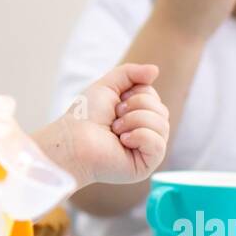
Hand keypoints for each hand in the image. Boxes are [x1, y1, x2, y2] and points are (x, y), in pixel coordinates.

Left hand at [50, 62, 168, 186]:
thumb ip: (130, 73)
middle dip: (135, 107)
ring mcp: (146, 150)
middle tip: (114, 117)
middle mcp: (146, 133)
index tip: (115, 104)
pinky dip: (140, 137)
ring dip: (134, 121)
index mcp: (138, 116)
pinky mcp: (146, 165)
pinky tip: (123, 141)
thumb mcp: (108, 86)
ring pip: (162, 126)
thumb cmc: (86, 116)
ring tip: (115, 130)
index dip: (136, 95)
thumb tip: (155, 70)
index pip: (155, 98)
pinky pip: (158, 145)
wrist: (73, 140)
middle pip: (161, 110)